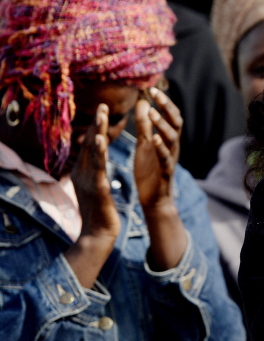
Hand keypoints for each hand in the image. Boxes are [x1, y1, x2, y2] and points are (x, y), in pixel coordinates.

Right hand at [71, 104, 119, 243]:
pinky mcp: (97, 190)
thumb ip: (93, 172)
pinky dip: (99, 155)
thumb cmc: (99, 212)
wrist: (97, 235)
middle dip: (96, 124)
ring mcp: (88, 181)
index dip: (95, 128)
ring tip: (102, 116)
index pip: (90, 146)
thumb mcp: (94, 188)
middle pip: (89, 144)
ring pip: (93, 153)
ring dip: (97, 133)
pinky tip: (101, 142)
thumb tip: (93, 159)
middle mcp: (83, 174)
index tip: (102, 110)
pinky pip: (98, 169)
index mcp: (83, 173)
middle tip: (103, 105)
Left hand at [133, 87, 182, 211]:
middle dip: (166, 107)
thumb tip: (143, 102)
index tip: (152, 90)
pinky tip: (154, 138)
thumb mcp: (144, 143)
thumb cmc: (150, 170)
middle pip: (175, 122)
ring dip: (162, 124)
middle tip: (155, 94)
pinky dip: (161, 148)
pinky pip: (166, 158)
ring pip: (172, 138)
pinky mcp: (165, 172)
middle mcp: (172, 146)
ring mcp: (170, 158)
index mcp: (167, 138)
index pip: (171, 116)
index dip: (164, 102)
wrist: (153, 198)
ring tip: (152, 113)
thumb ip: (144, 124)